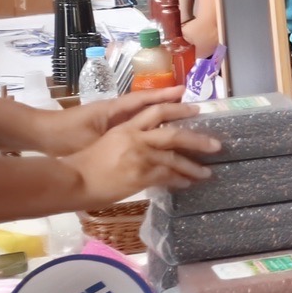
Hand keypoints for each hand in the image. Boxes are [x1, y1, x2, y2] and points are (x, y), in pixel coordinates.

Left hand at [35, 88, 181, 154]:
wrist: (42, 135)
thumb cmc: (65, 137)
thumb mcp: (89, 140)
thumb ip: (112, 142)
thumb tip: (136, 145)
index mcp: (113, 110)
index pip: (143, 100)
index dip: (164, 97)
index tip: (184, 93)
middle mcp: (116, 111)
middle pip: (148, 104)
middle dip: (169, 103)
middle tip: (194, 107)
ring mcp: (112, 119)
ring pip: (142, 115)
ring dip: (161, 115)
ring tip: (183, 119)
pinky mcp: (108, 129)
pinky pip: (134, 126)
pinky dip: (148, 127)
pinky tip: (159, 136)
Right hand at [62, 102, 217, 207]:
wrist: (75, 179)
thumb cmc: (87, 164)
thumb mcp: (109, 143)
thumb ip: (130, 141)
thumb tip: (148, 146)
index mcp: (127, 126)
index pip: (157, 111)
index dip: (178, 109)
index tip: (195, 110)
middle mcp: (136, 138)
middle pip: (174, 133)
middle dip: (197, 139)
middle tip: (216, 145)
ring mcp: (140, 156)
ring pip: (174, 158)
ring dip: (193, 167)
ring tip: (207, 172)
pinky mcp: (141, 175)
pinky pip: (167, 177)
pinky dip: (180, 180)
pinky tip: (188, 183)